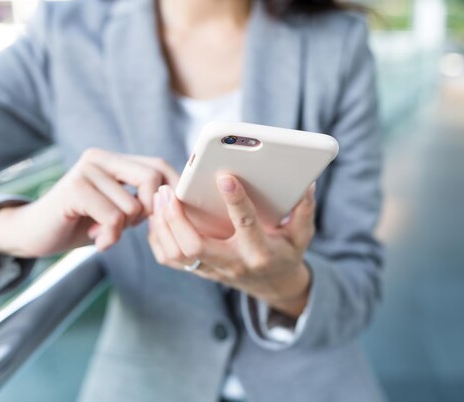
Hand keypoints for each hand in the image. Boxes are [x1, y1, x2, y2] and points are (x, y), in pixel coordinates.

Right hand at [0, 148, 178, 256]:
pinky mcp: (74, 188)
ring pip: (133, 205)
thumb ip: (142, 200)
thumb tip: (178, 201)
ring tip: (104, 232)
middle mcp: (100, 157)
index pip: (160, 166)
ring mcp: (86, 170)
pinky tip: (98, 240)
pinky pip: (114, 217)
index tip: (171, 216)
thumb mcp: (119, 209)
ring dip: (123, 229)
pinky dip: (110, 236)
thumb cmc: (82, 223)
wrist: (34, 234)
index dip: (172, 191)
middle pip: (152, 179)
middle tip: (128, 226)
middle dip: (148, 212)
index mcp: (114, 159)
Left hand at [148, 176, 315, 317]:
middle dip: (177, 218)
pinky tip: (156, 216)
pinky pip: (170, 260)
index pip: (246, 224)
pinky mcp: (201, 272)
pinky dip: (158, 238)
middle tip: (167, 191)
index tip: (224, 176)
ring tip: (159, 197)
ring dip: (163, 225)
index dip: (236, 200)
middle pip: (195, 246)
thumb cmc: (287, 253)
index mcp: (260, 251)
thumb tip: (307, 183)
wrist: (274, 286)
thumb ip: (304, 209)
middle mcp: (233, 263)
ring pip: (177, 254)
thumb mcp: (302, 234)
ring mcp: (214, 270)